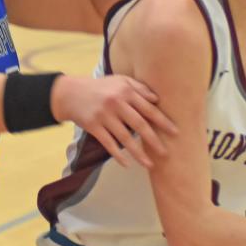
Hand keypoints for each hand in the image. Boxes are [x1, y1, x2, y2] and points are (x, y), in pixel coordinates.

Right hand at [50, 74, 177, 167]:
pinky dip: (118, 155)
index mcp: (125, 91)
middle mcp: (116, 103)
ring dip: (138, 153)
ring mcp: (104, 116)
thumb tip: (156, 99)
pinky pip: (108, 144)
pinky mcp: (93, 126)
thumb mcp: (119, 81)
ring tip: (149, 164)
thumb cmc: (100, 87)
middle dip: (154, 140)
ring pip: (125, 138)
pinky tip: (127, 164)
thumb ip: (138, 88)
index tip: (175, 132)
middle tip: (165, 153)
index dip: (163, 121)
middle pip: (139, 124)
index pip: (148, 108)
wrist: (70, 93)